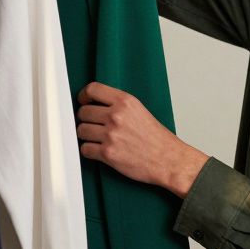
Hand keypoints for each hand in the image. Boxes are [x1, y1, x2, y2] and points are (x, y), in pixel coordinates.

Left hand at [76, 82, 208, 197]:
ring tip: (96, 139)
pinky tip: (98, 150)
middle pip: (83, 112)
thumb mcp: (139, 110)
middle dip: (85, 119)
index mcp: (125, 102)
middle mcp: (116, 116)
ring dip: (86, 136)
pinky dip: (89, 151)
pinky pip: (85, 149)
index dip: (84, 96)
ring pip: (81, 130)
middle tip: (92, 125)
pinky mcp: (108, 153)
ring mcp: (111, 134)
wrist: (168, 159)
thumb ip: (118, 104)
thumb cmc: (156, 138)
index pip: (93, 89)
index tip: (83, 101)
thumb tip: (96, 104)